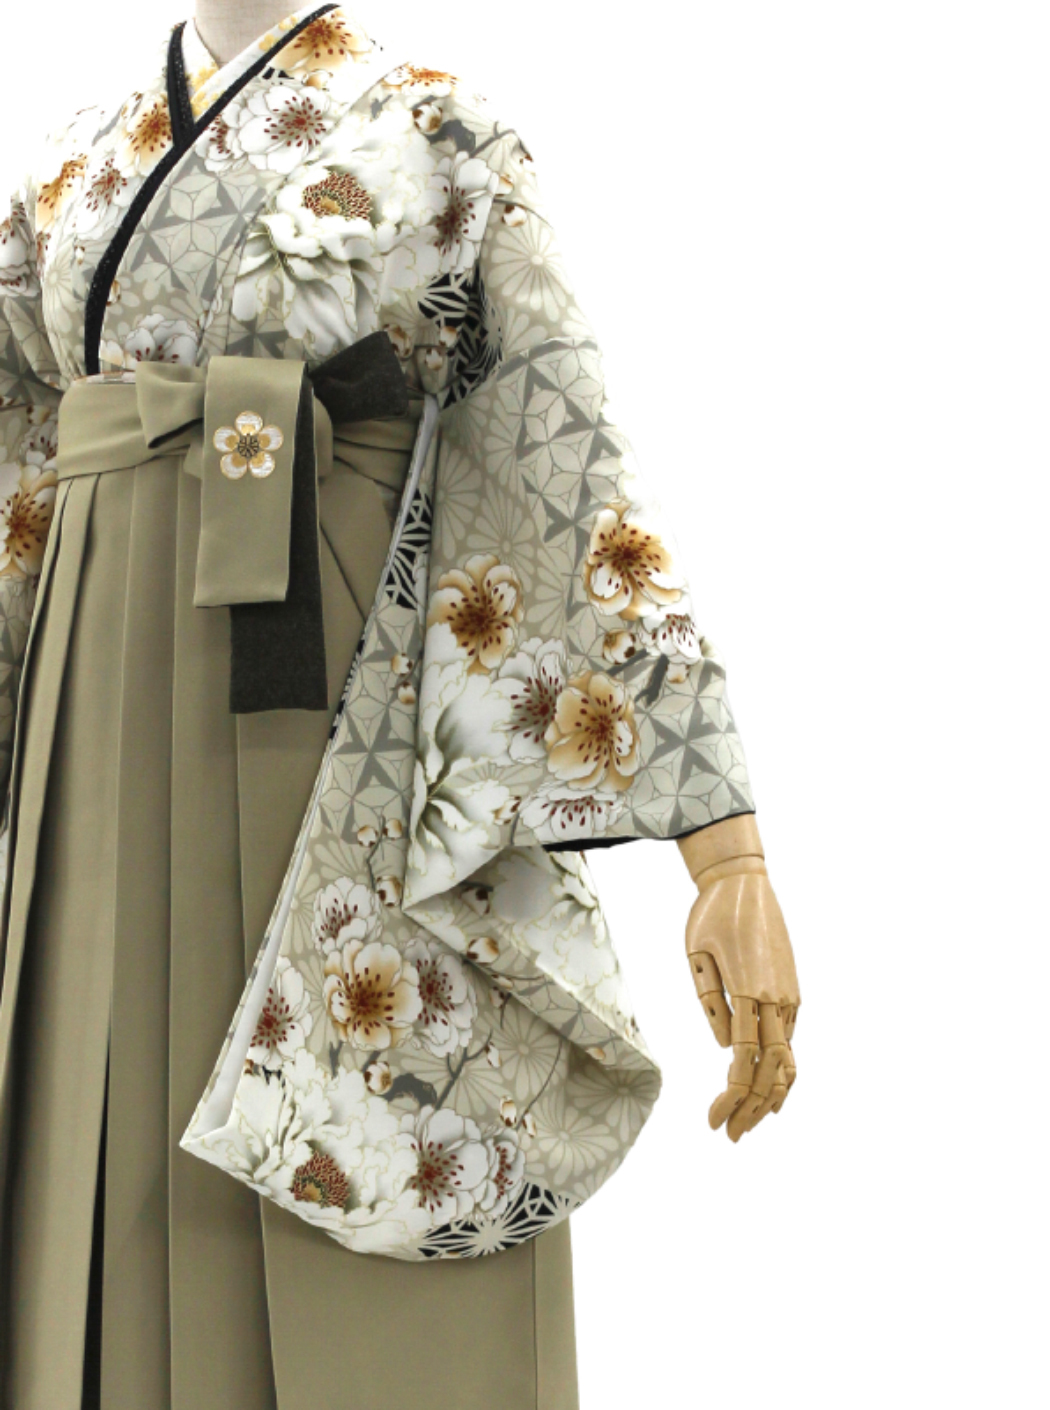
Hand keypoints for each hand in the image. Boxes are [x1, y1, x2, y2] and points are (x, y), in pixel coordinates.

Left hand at [678, 817, 799, 1141]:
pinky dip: (782, 1069)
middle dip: (753, 1110)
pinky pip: (790, 1038)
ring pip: (790, 1059)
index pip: (743, 1061)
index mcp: (750, 991)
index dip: (730, 1097)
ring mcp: (790, 995)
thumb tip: (724, 1047)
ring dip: (772, 1095)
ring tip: (751, 1122)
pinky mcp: (793, 990)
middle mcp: (778, 998)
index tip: (713, 1122)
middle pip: (773, 1071)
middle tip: (731, 1136)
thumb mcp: (696, 957)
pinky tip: (769, 1087)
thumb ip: (711, 1004)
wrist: (744, 881)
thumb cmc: (711, 916)